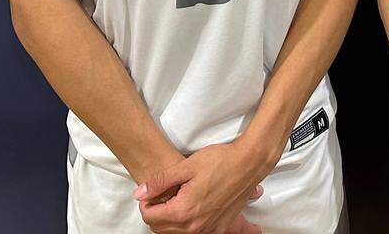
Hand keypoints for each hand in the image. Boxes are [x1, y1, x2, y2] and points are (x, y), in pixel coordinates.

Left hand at [133, 142, 264, 233]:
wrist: (248, 163)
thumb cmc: (220, 161)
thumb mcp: (185, 167)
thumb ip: (159, 181)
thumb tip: (140, 193)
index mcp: (183, 211)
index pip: (150, 217)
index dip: (146, 202)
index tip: (151, 192)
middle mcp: (195, 226)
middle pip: (161, 229)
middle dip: (156, 213)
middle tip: (162, 195)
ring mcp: (209, 229)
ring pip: (177, 233)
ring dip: (171, 220)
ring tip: (177, 199)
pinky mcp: (220, 228)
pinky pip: (196, 232)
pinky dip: (188, 224)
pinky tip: (192, 208)